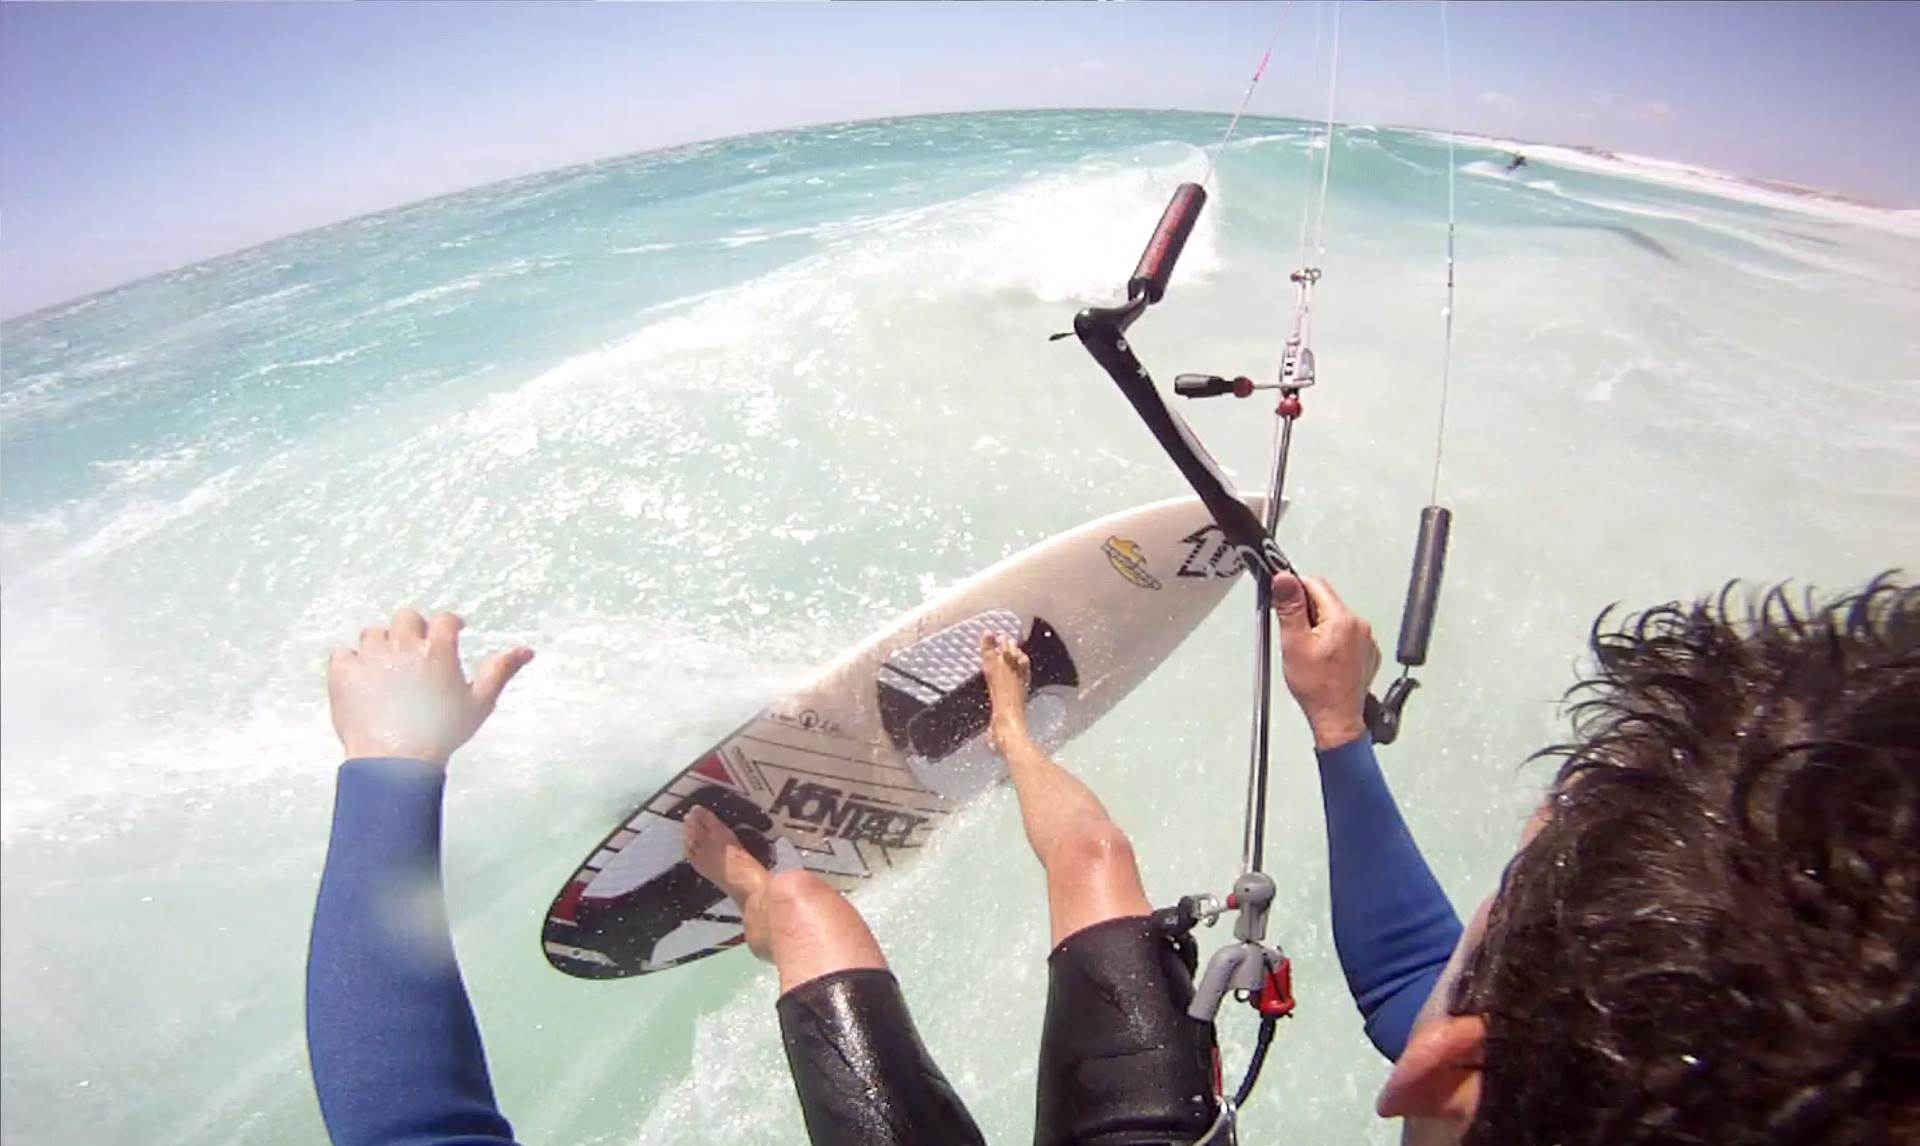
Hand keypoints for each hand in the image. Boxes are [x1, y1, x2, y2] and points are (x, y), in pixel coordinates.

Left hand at [328, 608, 533, 764]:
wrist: (394, 760)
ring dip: (382, 643)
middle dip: (414, 628)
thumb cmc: (441, 734)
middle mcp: (403, 646)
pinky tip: (362, 676)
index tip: (454, 631)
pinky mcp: (344, 672)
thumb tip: (526, 650)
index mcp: (438, 650)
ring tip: (388, 664)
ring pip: (373, 632)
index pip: (445, 619)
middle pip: (406, 617)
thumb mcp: (479, 703)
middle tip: (417, 648)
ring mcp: (371, 657)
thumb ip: (501, 671)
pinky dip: (350, 660)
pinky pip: (342, 652)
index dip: (451, 624)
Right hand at [1270, 574, 1381, 749]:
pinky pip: (1346, 634)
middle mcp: (1359, 625)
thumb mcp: (1294, 644)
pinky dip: (1333, 640)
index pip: (1315, 583)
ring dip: (1319, 627)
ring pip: (1335, 618)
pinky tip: (1323, 659)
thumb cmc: (1318, 689)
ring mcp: (1366, 640)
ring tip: (1309, 652)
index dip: (1294, 588)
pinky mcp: (1367, 652)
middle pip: (1326, 600)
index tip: (1283, 600)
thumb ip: (1290, 608)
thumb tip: (1284, 579)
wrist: (1337, 718)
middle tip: (1295, 636)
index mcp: (1342, 619)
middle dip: (1306, 612)